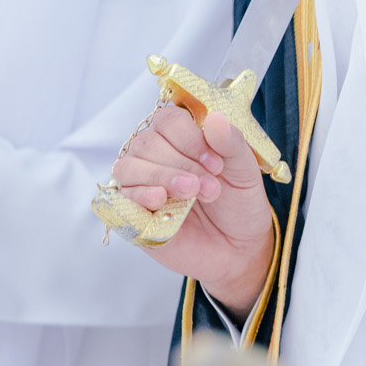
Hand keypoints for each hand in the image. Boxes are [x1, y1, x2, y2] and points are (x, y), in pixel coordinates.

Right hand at [111, 103, 273, 309]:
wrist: (239, 248)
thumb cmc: (238, 204)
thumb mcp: (244, 170)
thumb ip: (231, 143)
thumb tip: (215, 117)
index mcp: (181, 140)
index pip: (167, 120)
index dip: (189, 137)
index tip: (217, 163)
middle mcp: (155, 158)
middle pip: (147, 143)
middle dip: (181, 163)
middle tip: (211, 186)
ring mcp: (141, 186)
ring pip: (129, 167)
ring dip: (161, 176)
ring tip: (191, 192)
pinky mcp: (133, 215)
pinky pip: (121, 198)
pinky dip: (139, 194)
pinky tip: (160, 198)